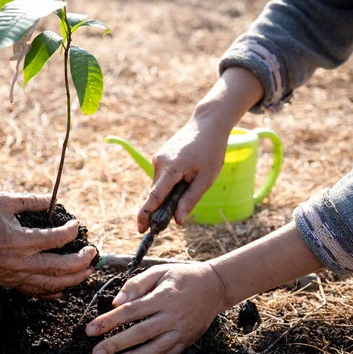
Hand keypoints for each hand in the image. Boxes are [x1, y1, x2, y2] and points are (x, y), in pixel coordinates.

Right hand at [0, 192, 96, 296]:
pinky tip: (62, 289)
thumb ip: (32, 201)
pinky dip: (50, 291)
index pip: (58, 238)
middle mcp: (20, 261)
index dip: (72, 231)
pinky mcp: (5, 281)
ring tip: (86, 273)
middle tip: (93, 253)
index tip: (77, 226)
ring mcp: (12, 275)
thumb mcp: (4, 201)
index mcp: (21, 240)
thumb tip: (54, 201)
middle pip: (60, 267)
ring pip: (50, 283)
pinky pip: (33, 291)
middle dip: (81, 261)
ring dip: (72, 279)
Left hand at [85, 263, 226, 353]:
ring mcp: (181, 330)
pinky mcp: (187, 340)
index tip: (91, 329)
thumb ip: (137, 284)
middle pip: (141, 332)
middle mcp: (172, 316)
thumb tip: (117, 301)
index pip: (131, 311)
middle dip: (117, 344)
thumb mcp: (160, 271)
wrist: (214, 286)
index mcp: (163, 296)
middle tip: (96, 352)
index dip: (110, 320)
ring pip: (155, 348)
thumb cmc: (182, 276)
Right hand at [137, 110, 229, 232]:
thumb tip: (177, 221)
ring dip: (170, 193)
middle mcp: (159, 162)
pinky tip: (186, 175)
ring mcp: (158, 158)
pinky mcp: (160, 156)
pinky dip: (170, 184)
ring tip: (192, 182)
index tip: (141, 229)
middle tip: (179, 213)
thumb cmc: (211, 151)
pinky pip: (162, 177)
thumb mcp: (206, 179)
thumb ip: (190, 200)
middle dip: (163, 206)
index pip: (155, 196)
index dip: (147, 214)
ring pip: (159, 186)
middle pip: (157, 193)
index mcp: (172, 167)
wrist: (207, 124)